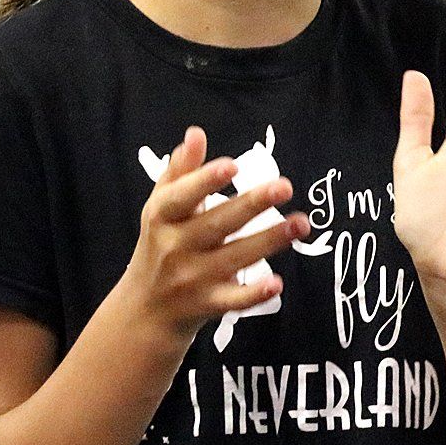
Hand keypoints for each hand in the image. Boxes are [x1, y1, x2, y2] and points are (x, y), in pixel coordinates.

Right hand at [121, 127, 309, 341]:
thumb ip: (181, 171)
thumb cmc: (160, 244)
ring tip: (301, 224)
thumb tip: (196, 134)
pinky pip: (233, 300)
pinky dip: (254, 294)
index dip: (205, 181)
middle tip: (285, 187)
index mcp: (162, 217)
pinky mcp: (208, 305)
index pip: (182, 197)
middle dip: (252, 205)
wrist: (144, 310)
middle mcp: (175, 247)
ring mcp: (191, 279)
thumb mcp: (161, 207)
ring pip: (234, 257)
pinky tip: (277, 282)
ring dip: (269, 241)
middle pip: (217, 224)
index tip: (233, 165)